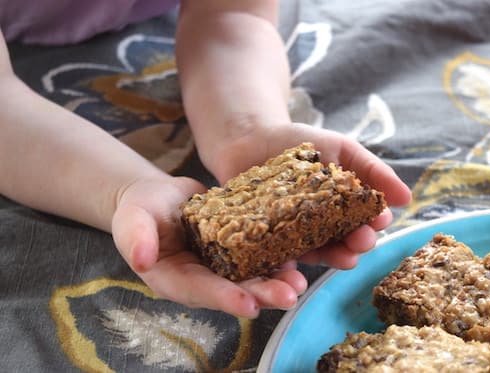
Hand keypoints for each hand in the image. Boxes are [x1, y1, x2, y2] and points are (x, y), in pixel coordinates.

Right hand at [111, 176, 307, 318]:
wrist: (159, 197)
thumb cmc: (141, 209)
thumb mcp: (131, 218)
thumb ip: (135, 238)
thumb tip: (141, 259)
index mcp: (175, 278)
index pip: (200, 291)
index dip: (225, 298)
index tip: (250, 305)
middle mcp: (202, 278)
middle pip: (234, 289)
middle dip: (263, 294)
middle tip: (291, 296)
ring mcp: (221, 265)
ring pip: (252, 277)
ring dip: (277, 280)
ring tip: (301, 282)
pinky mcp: (236, 249)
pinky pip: (258, 255)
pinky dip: (278, 256)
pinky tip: (299, 256)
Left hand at [198, 121, 411, 268]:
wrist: (248, 138)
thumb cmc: (297, 142)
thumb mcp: (340, 148)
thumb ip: (372, 170)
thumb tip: (406, 197)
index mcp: (344, 209)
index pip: (364, 221)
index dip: (374, 222)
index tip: (379, 219)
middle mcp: (323, 228)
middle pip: (344, 242)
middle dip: (356, 244)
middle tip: (362, 241)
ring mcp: (295, 237)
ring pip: (317, 255)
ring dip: (332, 260)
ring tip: (343, 259)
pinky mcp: (266, 244)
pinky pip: (279, 259)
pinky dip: (289, 267)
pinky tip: (296, 268)